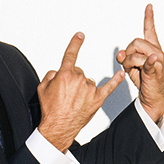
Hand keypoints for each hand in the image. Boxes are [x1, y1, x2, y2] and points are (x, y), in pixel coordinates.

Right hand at [37, 32, 122, 152]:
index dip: (75, 44)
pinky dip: (116, 81)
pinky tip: (121, 75)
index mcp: (65, 75)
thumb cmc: (51, 110)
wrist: (58, 127)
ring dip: (83, 88)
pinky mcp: (97, 99)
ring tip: (75, 101)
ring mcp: (89, 90)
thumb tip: (57, 73)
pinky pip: (109, 88)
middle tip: (67, 94)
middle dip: (73, 80)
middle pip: (78, 72)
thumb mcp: (42, 88)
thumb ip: (50, 75)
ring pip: (88, 82)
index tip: (80, 36)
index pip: (71, 55)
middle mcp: (79, 80)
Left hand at [117, 4, 163, 123]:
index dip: (149, 18)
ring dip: (128, 63)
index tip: (149, 7)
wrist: (152, 97)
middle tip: (128, 65)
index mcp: (151, 48)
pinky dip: (148, 60)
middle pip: (135, 42)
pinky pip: (149, 61)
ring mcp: (157, 60)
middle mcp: (156, 51)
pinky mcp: (156, 70)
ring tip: (133, 72)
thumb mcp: (131, 67)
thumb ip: (125, 57)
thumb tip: (119, 54)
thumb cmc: (145, 81)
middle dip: (127, 53)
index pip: (150, 30)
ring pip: (135, 52)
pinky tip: (151, 60)